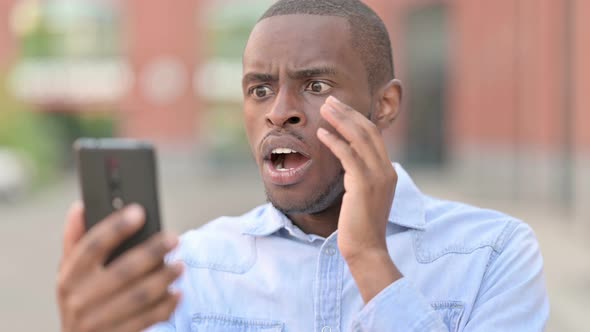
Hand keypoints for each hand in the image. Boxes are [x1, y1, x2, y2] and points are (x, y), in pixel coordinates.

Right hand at [56, 202, 182, 331]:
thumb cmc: (82, 299)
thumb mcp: (71, 274)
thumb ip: (76, 241)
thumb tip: (80, 207)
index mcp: (69, 277)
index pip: (92, 246)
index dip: (116, 227)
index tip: (139, 212)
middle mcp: (79, 300)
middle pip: (123, 270)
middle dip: (152, 252)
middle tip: (174, 238)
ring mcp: (97, 322)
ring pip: (139, 296)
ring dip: (164, 278)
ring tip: (181, 265)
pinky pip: (148, 319)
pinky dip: (166, 305)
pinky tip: (177, 292)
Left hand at [317, 96, 400, 302]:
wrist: (367, 249)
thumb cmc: (360, 227)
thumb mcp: (364, 197)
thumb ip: (361, 178)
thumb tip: (349, 164)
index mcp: (388, 172)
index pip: (373, 136)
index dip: (356, 118)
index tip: (340, 108)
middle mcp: (386, 170)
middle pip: (368, 130)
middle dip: (348, 112)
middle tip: (330, 100)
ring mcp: (377, 177)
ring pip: (359, 138)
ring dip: (340, 120)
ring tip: (324, 108)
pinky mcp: (363, 185)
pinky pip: (348, 155)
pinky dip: (334, 141)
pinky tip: (320, 134)